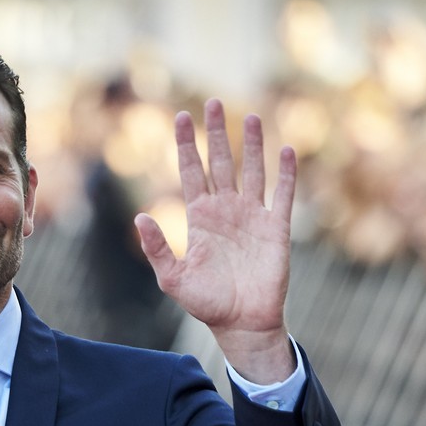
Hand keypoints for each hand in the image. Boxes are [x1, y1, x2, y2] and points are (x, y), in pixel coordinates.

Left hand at [134, 99, 296, 382]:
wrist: (242, 323)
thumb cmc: (206, 302)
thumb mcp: (173, 277)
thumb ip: (158, 247)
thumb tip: (140, 216)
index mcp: (200, 217)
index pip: (191, 171)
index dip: (186, 145)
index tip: (180, 117)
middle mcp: (225, 210)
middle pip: (220, 162)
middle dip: (216, 133)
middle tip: (212, 102)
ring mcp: (252, 217)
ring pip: (252, 171)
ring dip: (252, 145)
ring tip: (249, 116)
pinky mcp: (276, 229)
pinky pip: (282, 195)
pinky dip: (285, 174)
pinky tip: (285, 151)